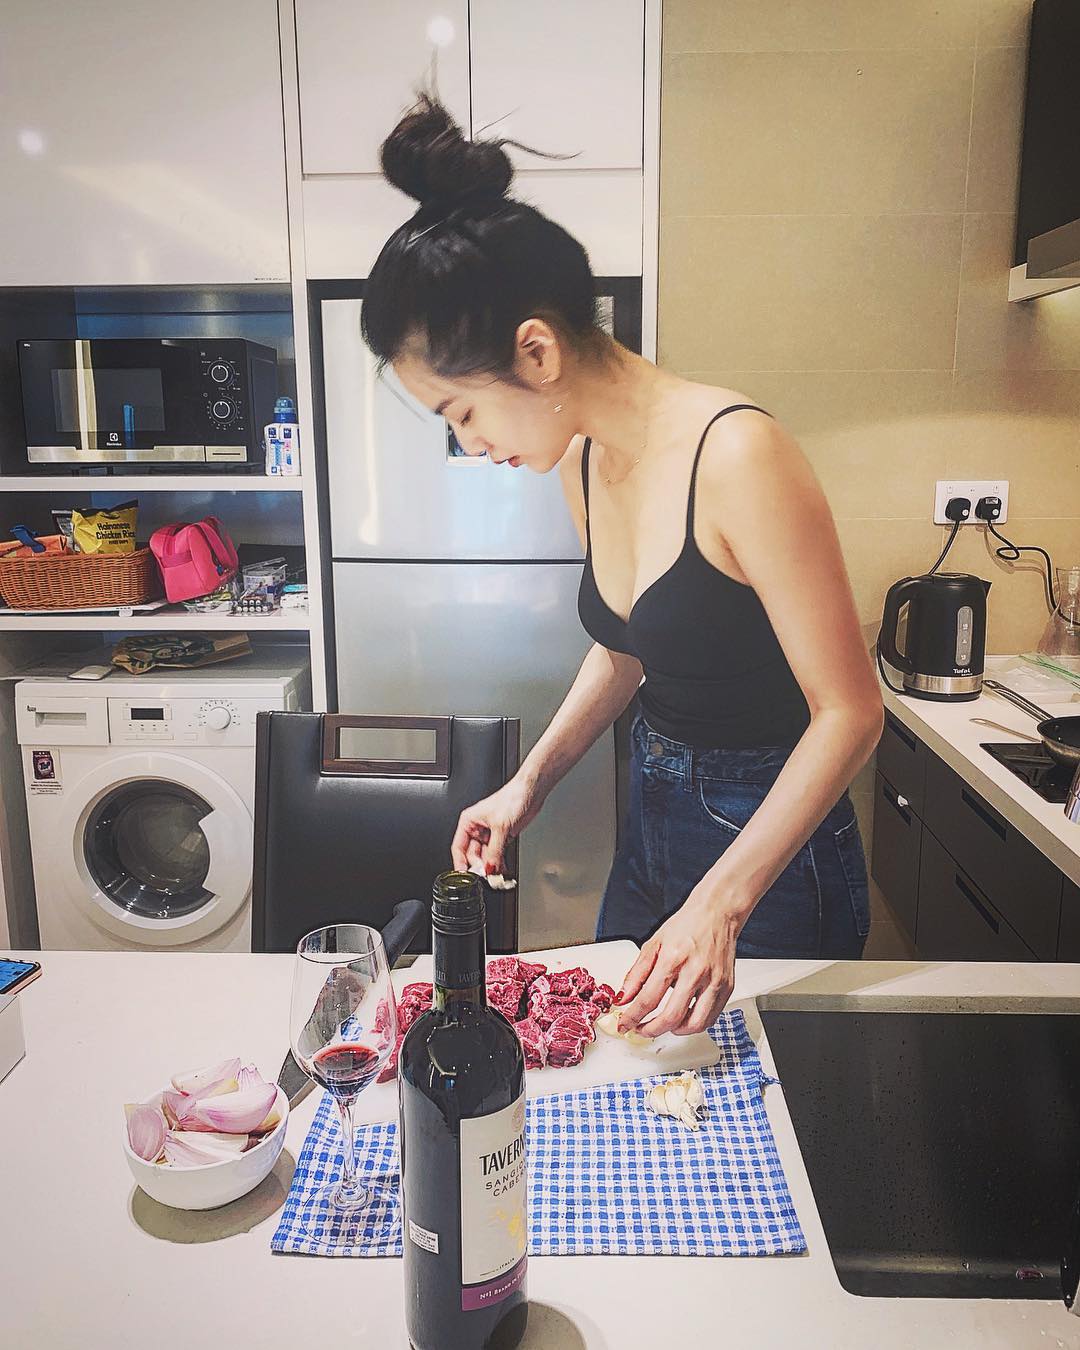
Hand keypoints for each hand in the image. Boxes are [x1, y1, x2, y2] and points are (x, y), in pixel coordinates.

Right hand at [451, 776, 541, 874]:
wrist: (531, 792)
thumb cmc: (512, 798)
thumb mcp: (500, 827)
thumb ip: (494, 851)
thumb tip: (488, 868)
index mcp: (469, 821)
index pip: (458, 847)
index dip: (460, 863)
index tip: (464, 876)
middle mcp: (477, 828)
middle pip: (472, 854)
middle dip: (479, 866)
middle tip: (486, 876)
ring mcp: (490, 833)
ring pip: (485, 856)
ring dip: (490, 866)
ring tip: (495, 876)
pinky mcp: (502, 836)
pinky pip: (496, 854)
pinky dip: (499, 863)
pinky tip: (502, 870)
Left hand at [616, 886, 746, 1037]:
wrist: (717, 913)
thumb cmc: (687, 925)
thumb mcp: (653, 943)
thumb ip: (636, 973)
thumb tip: (624, 998)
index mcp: (673, 958)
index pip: (649, 998)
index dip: (633, 1017)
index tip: (625, 1024)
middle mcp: (696, 971)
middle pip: (671, 1017)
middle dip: (651, 1030)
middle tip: (641, 1029)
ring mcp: (714, 981)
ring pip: (695, 1024)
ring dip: (675, 1031)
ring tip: (664, 1025)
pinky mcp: (727, 987)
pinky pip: (711, 1018)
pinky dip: (695, 1024)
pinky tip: (684, 1017)